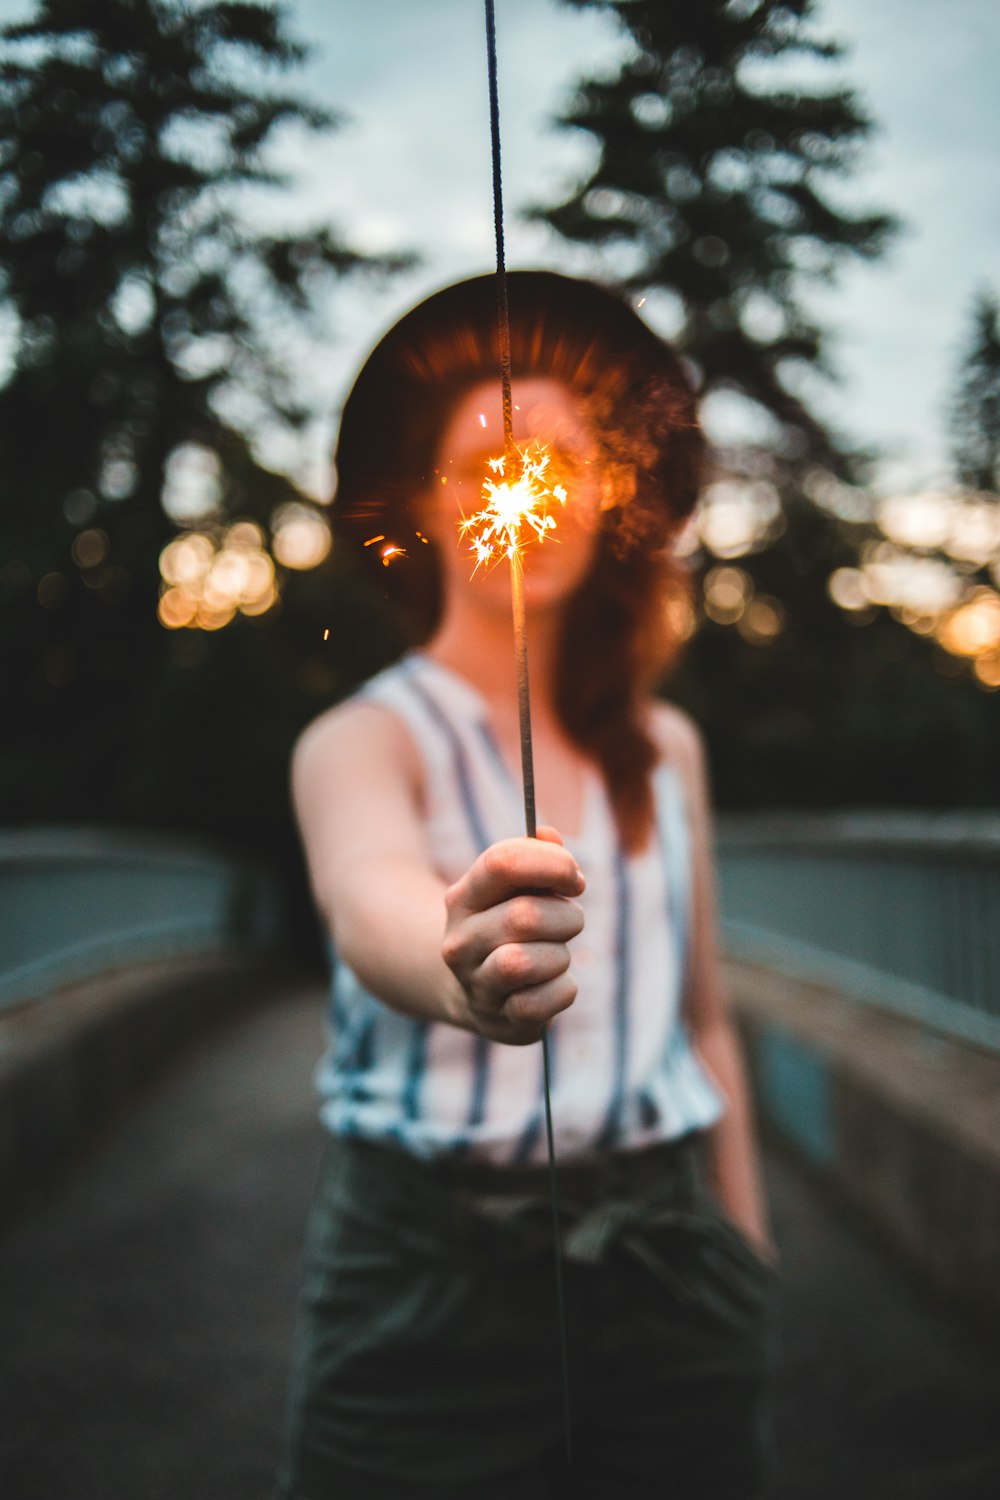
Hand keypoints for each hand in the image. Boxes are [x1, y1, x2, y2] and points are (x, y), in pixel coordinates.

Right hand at [442, 826, 584, 1044]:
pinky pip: (541, 1003)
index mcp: (463, 897)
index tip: (573, 879)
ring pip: (527, 962)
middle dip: (565, 916)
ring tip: (555, 956)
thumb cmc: (506, 925)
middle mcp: (460, 941)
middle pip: (525, 916)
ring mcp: (476, 984)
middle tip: (568, 923)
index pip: (503, 861)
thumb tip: (549, 835)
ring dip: (560, 956)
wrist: (473, 989)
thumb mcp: (514, 887)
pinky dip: (562, 991)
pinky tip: (554, 985)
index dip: (552, 863)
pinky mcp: (499, 1020)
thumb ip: (535, 855)